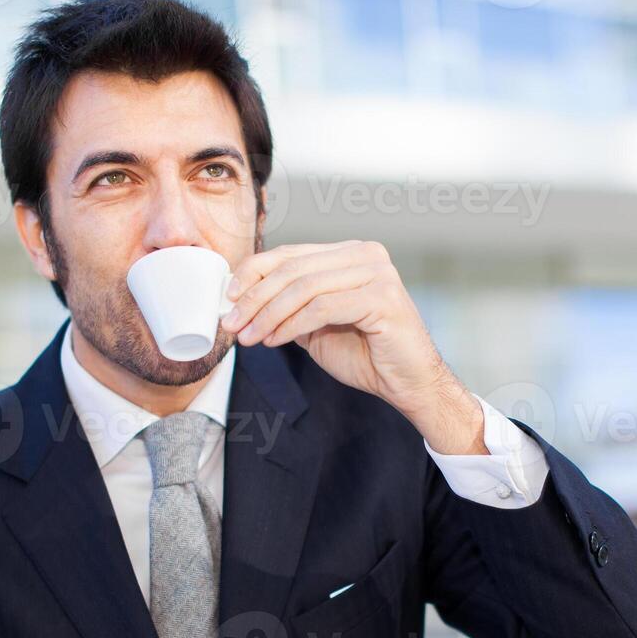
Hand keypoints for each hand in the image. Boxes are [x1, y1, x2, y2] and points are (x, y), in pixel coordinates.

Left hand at [221, 240, 484, 454]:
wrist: (408, 384)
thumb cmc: (366, 355)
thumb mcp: (316, 325)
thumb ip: (289, 306)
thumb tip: (242, 299)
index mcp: (350, 253)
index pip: (290, 253)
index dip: (253, 272)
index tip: (228, 298)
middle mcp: (366, 254)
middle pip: (293, 268)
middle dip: (255, 297)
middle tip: (232, 324)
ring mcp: (377, 272)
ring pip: (304, 286)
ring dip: (268, 314)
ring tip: (249, 337)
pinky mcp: (383, 296)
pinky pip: (321, 307)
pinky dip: (291, 324)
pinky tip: (275, 340)